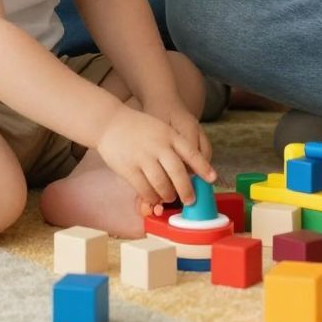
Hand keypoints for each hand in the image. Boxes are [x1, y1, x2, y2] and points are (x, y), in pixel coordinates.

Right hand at [98, 104, 216, 210]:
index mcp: (169, 135)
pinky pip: (144, 188)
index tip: (212, 179)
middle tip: (190, 200)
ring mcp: (143, 156)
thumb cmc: (139, 128)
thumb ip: (174, 146)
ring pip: (161, 183)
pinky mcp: (129, 168)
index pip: (191, 153)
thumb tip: (189, 169)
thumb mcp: (161, 129)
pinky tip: (153, 197)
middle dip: (186, 189)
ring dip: (168, 194)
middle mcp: (158, 145)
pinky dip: (151, 196)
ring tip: (170, 197)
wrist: (110, 122)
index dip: (203, 168)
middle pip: (178, 172)